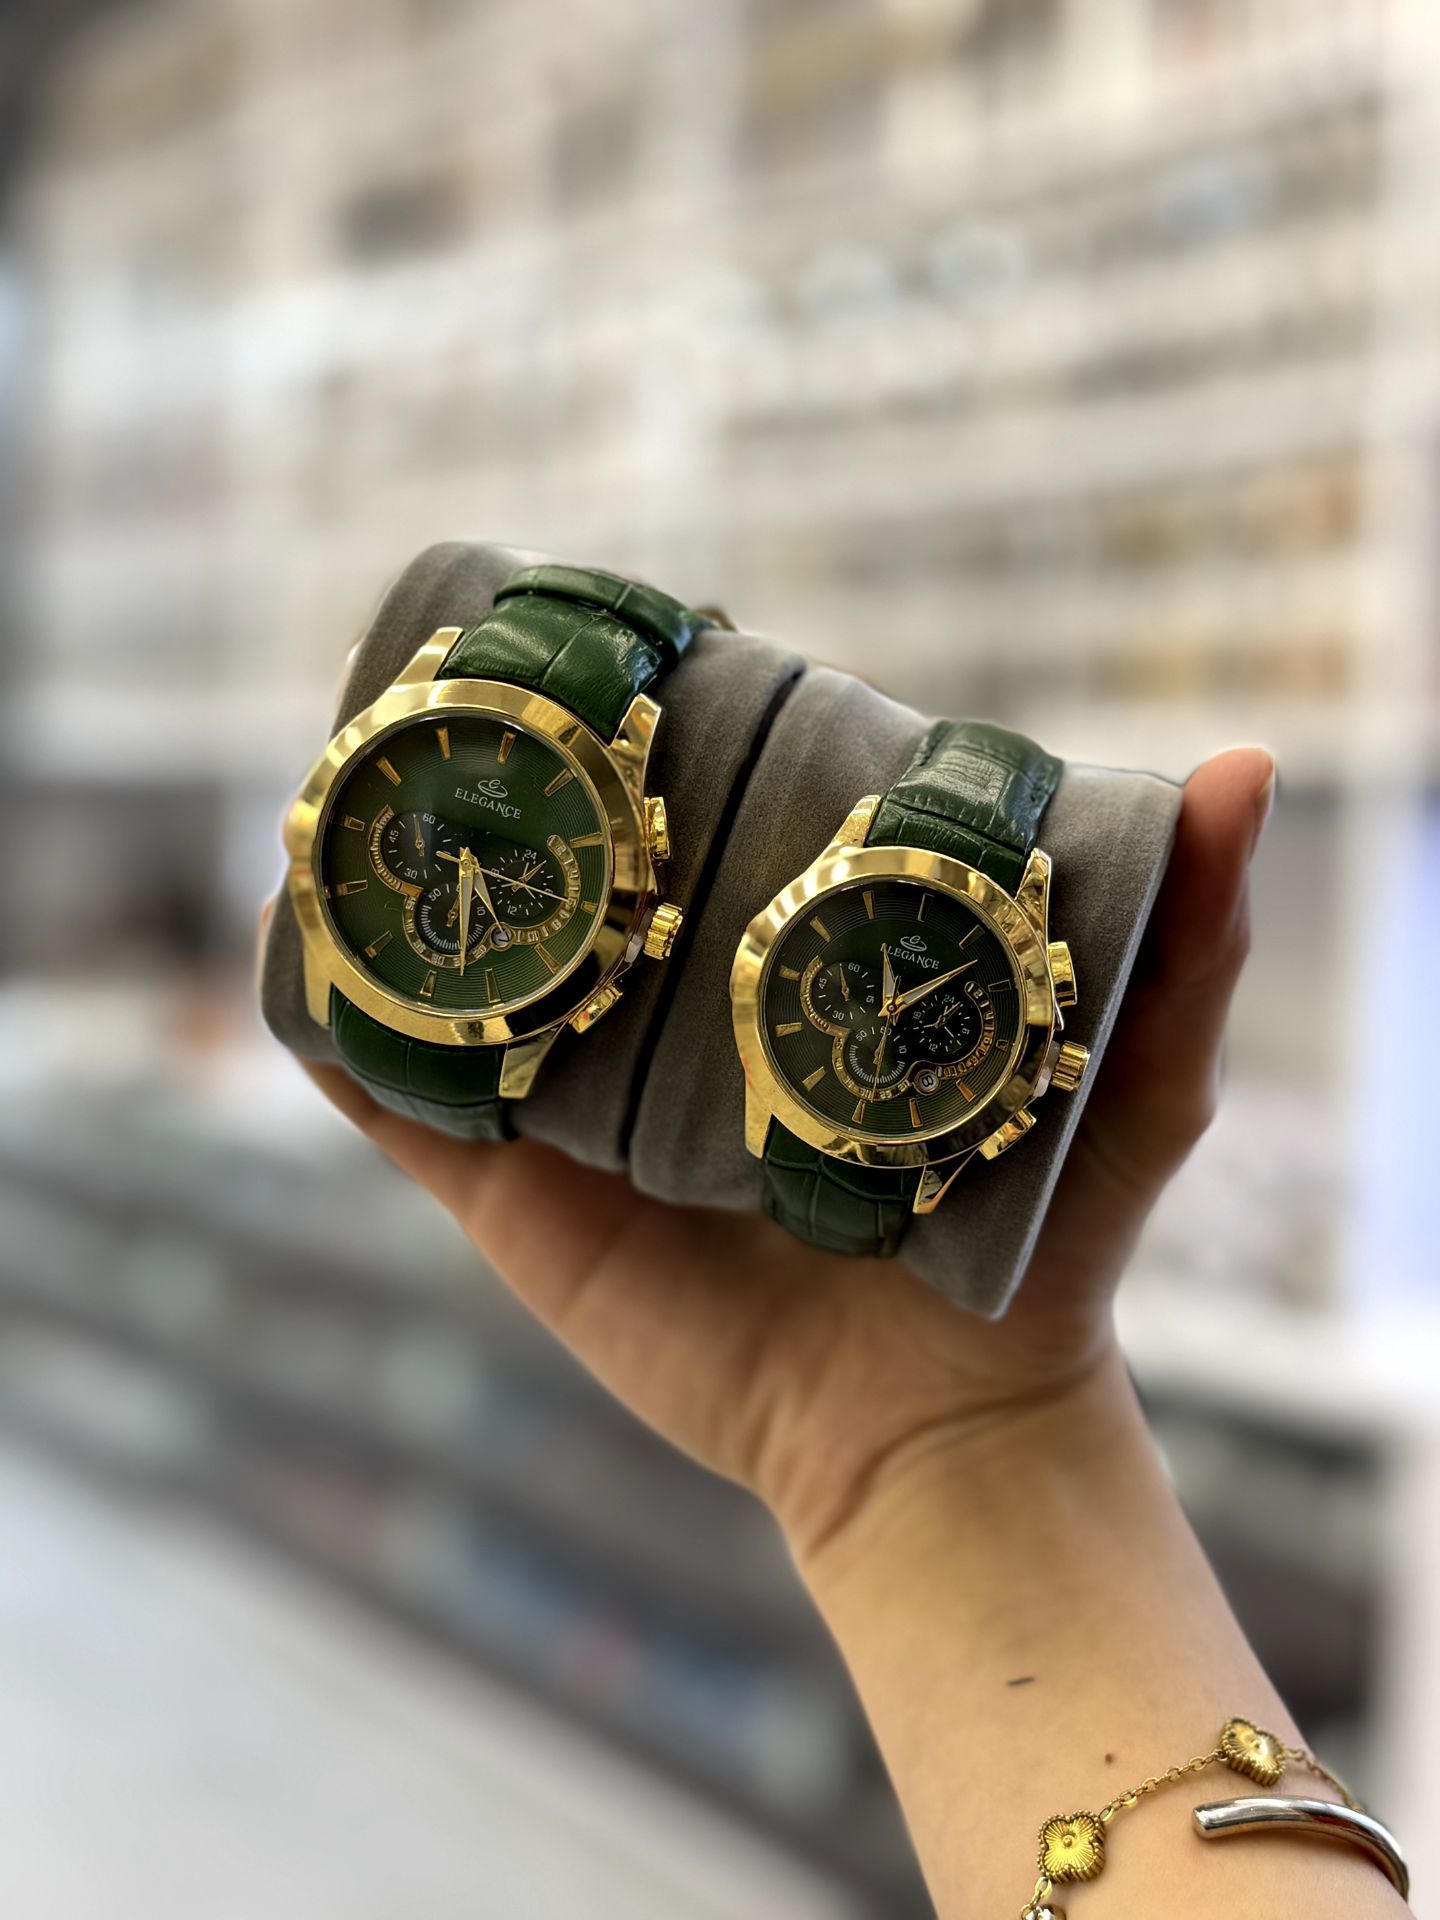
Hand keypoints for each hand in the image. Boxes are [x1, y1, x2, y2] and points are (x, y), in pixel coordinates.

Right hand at [298, 749, 1273, 1562]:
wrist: (944, 1433)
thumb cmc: (1042, 1244)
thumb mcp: (1133, 1076)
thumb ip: (1190, 935)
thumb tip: (1254, 763)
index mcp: (787, 970)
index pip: (703, 832)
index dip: (657, 742)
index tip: (618, 650)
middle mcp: (678, 1024)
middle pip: (569, 892)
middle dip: (505, 802)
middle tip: (453, 699)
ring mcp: (589, 1111)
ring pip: (466, 986)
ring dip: (397, 901)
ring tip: (344, 802)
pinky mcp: (524, 1204)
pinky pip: (409, 1115)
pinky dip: (343, 1043)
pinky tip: (293, 952)